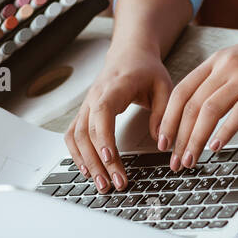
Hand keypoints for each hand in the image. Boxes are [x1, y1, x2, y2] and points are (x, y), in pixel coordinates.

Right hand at [65, 45, 172, 193]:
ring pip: (76, 136)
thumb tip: (161, 141)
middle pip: (87, 131)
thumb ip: (164, 113)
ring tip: (102, 184)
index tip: (110, 158)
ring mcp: (86, 105)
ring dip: (86, 162)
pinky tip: (88, 170)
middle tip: (114, 183)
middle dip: (98, 160)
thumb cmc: (145, 69)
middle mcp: (94, 96)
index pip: (102, 112)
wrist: (128, 53)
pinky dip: (76, 154)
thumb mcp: (164, 86)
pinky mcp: (84, 113)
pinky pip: (72, 135)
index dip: (103, 135)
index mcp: (114, 87)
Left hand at [158, 24, 237, 170]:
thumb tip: (218, 115)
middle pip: (190, 103)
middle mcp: (226, 65)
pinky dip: (223, 132)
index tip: (162, 139)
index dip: (168, 117)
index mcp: (218, 59)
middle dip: (178, 135)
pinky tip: (215, 147)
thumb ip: (228, 83)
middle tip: (173, 158)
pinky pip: (237, 113)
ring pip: (207, 110)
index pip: (182, 90)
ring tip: (190, 159)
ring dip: (195, 139)